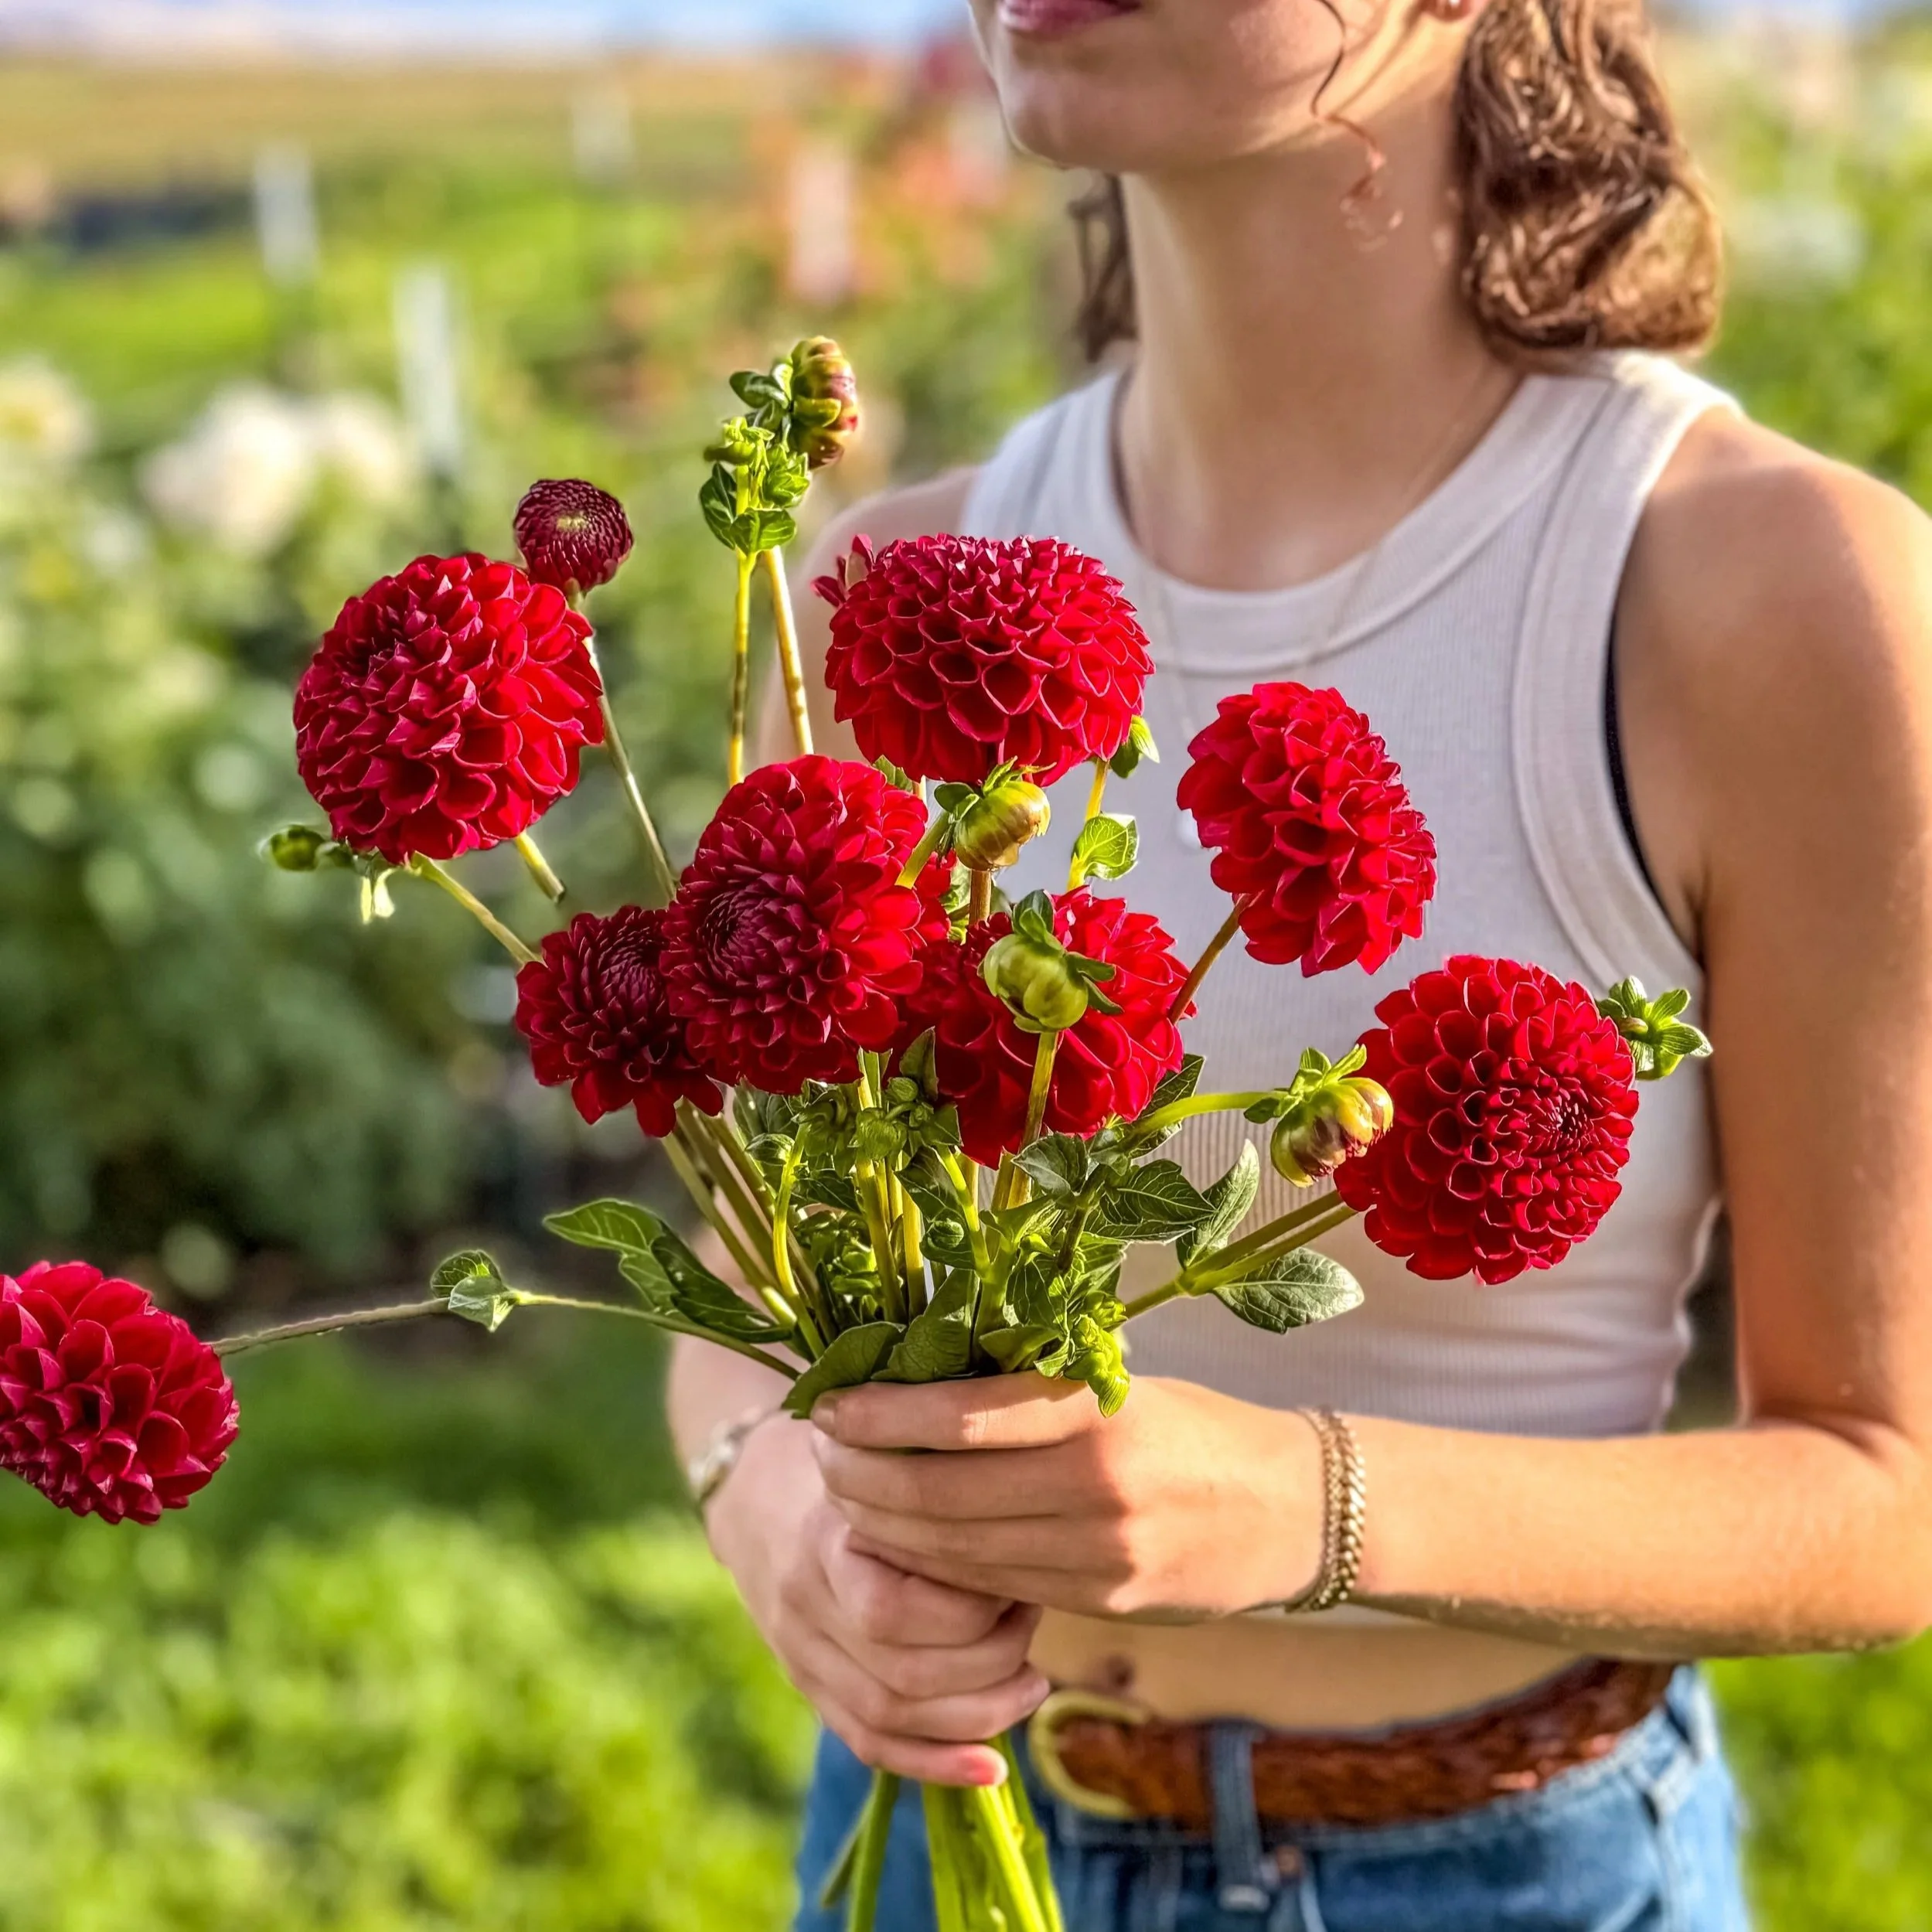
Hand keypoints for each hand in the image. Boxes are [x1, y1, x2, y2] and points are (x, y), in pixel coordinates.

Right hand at [705, 1411, 1049, 1785]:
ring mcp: (799, 1654)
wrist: (755, 1488)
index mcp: (824, 1539)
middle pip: (903, 1676)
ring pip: (889, 1718)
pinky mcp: (808, 1686)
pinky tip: (991, 1768)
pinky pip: (867, 1742)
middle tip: (1032, 1622)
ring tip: (1031, 1683)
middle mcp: (804, 1606)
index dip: (975, 1612)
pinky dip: (933, 1763)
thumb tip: (1033, 1549)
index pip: (894, 1612)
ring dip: (977, 1714)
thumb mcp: (886, 1456)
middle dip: (991, 1664)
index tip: (1022, 1578)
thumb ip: (940, 1503)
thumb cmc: (848, 1459)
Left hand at [813, 1374, 1322, 1621]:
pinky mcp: (1099, 1604)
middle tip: (819, 1452)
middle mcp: (1096, 1487)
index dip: (881, 1416)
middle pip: (943, 1493)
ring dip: (885, 1526)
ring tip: (843, 1494)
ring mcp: (1097, 1557)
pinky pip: (994, 1586)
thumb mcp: (1121, 1385)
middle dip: (863, 1477)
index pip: (963, 1415)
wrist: (1291, 1510)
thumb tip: (918, 1378)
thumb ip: (1032, 1390)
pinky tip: (901, 1541)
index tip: (827, 1406)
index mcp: (1098, 1410)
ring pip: (956, 1550)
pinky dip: (934, 1566)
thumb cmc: (1191, 1426)